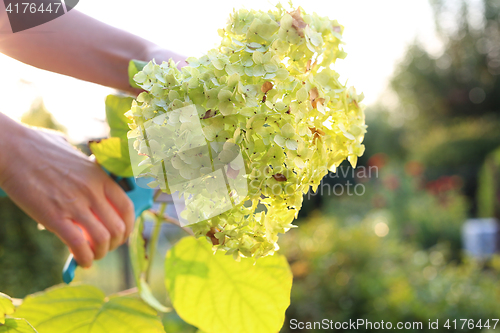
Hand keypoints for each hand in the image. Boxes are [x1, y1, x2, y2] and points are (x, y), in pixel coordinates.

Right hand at [0, 116, 134, 267]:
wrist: (11, 149)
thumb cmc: (39, 148)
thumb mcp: (75, 155)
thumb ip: (88, 169)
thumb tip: (92, 176)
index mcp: (99, 176)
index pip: (127, 207)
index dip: (128, 226)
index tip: (122, 234)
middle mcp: (92, 191)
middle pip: (117, 227)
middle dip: (114, 244)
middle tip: (105, 247)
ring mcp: (74, 204)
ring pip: (102, 239)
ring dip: (100, 253)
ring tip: (92, 256)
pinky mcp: (54, 216)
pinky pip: (78, 244)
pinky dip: (83, 258)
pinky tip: (82, 262)